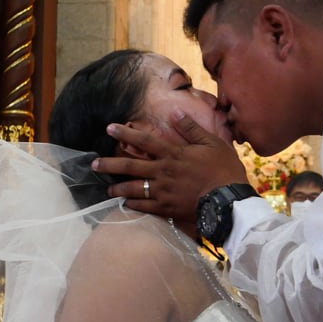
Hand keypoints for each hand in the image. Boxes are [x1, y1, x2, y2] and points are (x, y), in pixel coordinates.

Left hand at [92, 111, 249, 224]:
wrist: (228, 201)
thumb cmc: (223, 170)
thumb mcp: (211, 143)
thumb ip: (191, 128)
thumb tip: (174, 113)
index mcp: (174, 154)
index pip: (144, 141)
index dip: (125, 134)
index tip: (109, 128)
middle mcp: (163, 171)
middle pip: (131, 166)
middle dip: (110, 164)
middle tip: (94, 164)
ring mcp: (163, 191)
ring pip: (134, 188)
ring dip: (118, 188)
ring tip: (106, 189)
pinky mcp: (167, 208)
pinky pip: (144, 206)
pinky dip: (133, 205)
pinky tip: (125, 205)